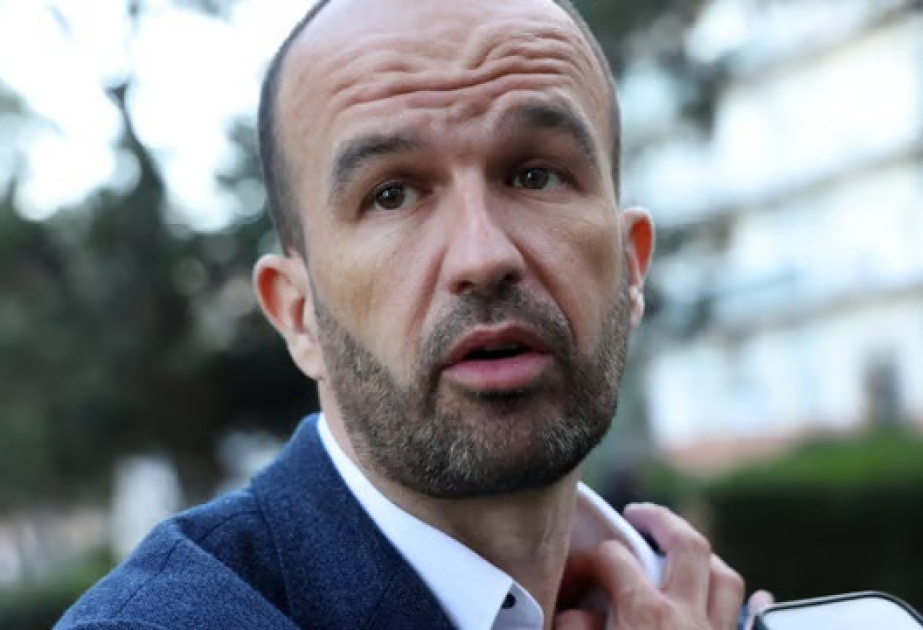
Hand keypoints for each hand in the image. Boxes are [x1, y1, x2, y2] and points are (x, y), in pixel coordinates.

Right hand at [555, 503, 759, 628]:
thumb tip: (575, 610)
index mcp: (646, 616)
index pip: (613, 559)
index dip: (588, 561)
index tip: (574, 577)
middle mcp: (688, 619)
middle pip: (687, 544)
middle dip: (661, 520)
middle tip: (636, 514)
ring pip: (727, 579)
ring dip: (706, 560)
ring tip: (682, 555)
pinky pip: (754, 623)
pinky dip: (754, 608)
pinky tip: (757, 599)